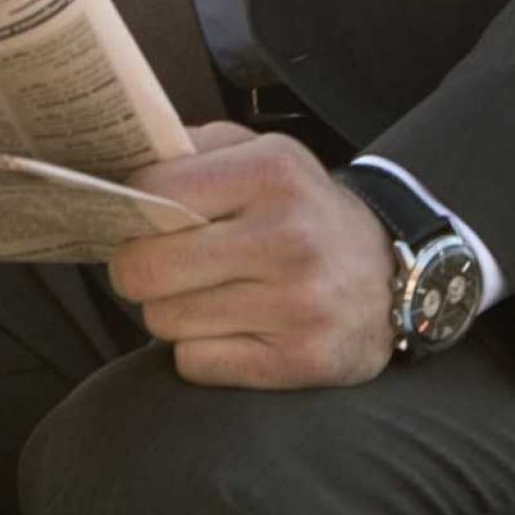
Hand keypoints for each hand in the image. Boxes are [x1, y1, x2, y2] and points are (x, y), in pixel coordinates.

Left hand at [109, 122, 395, 388]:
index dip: (132, 210)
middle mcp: (289, 238)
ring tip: (209, 296)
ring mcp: (299, 305)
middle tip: (162, 267)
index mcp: (272, 174)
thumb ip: (191, 150)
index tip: (144, 218)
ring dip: (172, 313)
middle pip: (145, 269)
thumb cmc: (304, 211)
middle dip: (139, 271)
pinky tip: (234, 331)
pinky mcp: (301, 362)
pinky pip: (195, 364)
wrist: (398, 278)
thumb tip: (116, 165)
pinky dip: (201, 352)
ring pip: (164, 320)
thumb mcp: (263, 156)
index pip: (152, 194)